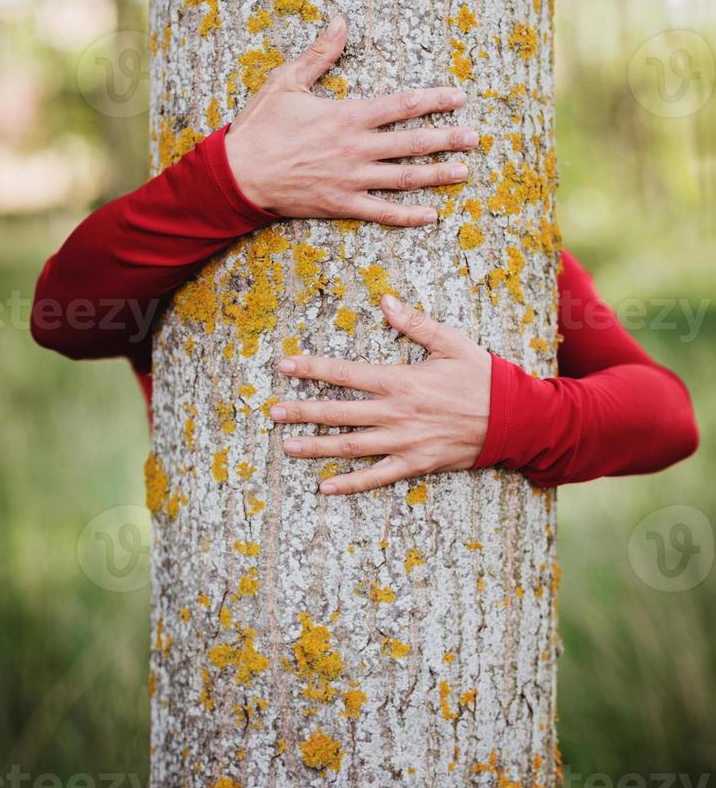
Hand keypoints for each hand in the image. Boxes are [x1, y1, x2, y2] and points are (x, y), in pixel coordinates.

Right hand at [225, 15, 478, 226]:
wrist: (237, 174)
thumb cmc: (259, 127)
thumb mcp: (286, 81)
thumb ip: (320, 54)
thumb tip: (341, 21)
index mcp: (348, 116)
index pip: (403, 104)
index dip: (435, 100)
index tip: (459, 97)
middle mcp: (356, 148)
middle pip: (413, 142)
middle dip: (447, 138)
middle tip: (475, 138)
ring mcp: (351, 180)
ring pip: (405, 178)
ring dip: (437, 175)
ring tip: (463, 172)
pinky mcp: (341, 205)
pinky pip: (382, 213)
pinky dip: (408, 216)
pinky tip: (430, 215)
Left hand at [270, 294, 490, 494]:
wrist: (514, 419)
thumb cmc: (482, 377)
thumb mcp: (451, 342)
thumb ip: (415, 323)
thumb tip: (385, 300)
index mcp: (400, 380)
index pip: (345, 373)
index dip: (312, 368)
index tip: (285, 365)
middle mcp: (396, 413)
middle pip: (339, 412)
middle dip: (303, 411)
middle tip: (273, 413)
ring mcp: (404, 442)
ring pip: (351, 446)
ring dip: (317, 447)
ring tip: (287, 447)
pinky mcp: (416, 464)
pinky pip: (378, 477)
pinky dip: (351, 484)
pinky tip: (326, 487)